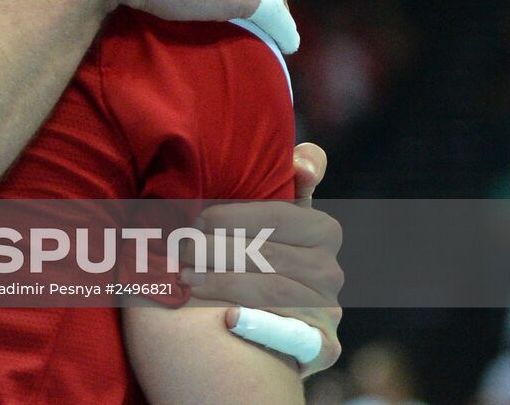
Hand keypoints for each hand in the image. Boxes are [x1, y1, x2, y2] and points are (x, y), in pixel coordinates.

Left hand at [188, 190, 342, 377]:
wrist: (265, 317)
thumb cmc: (260, 248)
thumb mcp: (274, 211)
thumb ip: (291, 178)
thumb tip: (303, 163)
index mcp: (324, 230)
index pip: (277, 216)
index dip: (232, 216)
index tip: (195, 218)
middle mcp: (331, 271)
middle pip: (267, 254)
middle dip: (215, 249)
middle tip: (178, 248)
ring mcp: (328, 309)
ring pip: (270, 289)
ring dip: (221, 282)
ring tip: (183, 277)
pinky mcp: (322, 346)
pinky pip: (290, 335)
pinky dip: (258, 325)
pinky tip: (227, 320)